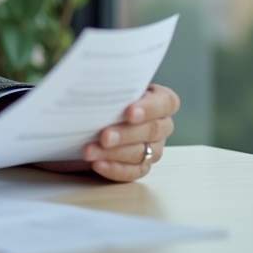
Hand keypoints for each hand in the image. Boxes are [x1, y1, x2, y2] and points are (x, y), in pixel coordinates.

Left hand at [36, 83, 179, 182]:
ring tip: (90, 151)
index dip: (150, 108)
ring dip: (114, 153)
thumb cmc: (102, 97)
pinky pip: (133, 172)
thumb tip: (94, 80)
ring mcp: (153, 147)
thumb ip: (107, 85)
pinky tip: (97, 164)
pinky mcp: (140, 166)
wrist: (87, 118)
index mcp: (158, 99)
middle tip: (104, 136)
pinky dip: (114, 169)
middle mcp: (160, 125)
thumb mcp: (105, 86)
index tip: (129, 112)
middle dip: (126, 134)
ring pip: (142, 153)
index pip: (166, 102)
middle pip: (152, 130)